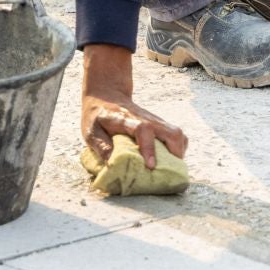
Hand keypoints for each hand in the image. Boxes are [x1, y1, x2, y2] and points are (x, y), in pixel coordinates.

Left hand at [80, 43, 188, 169]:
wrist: (106, 96)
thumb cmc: (97, 117)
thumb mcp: (91, 131)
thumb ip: (101, 147)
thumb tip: (113, 165)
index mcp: (127, 120)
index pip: (144, 130)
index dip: (149, 148)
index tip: (150, 166)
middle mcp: (146, 119)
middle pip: (171, 132)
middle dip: (174, 154)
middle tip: (167, 173)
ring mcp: (156, 121)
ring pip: (178, 134)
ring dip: (178, 153)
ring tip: (170, 169)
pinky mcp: (160, 125)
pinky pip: (177, 136)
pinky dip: (178, 149)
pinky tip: (169, 160)